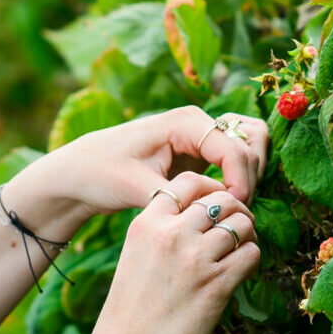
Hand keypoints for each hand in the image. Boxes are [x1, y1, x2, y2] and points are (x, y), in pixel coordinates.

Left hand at [20, 107, 270, 225]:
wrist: (80, 172)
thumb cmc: (100, 173)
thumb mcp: (135, 187)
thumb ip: (178, 196)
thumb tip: (215, 207)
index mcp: (185, 122)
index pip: (235, 149)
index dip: (241, 182)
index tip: (233, 211)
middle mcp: (198, 123)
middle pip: (252, 142)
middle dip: (251, 177)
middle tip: (236, 210)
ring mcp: (201, 136)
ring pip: (250, 147)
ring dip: (251, 175)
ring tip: (233, 206)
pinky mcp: (200, 153)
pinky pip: (236, 160)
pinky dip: (240, 178)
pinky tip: (226, 204)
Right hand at [81, 174, 260, 333]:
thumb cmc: (128, 315)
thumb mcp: (134, 258)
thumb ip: (161, 234)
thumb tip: (201, 222)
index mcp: (146, 224)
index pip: (188, 182)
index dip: (210, 191)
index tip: (216, 209)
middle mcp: (171, 234)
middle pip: (222, 199)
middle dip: (236, 212)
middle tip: (236, 231)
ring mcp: (195, 258)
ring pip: (242, 223)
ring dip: (247, 236)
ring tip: (239, 253)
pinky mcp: (217, 284)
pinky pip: (252, 253)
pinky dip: (252, 261)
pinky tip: (239, 274)